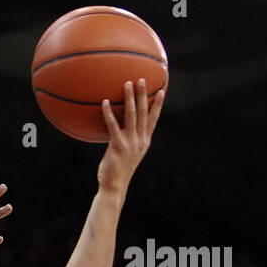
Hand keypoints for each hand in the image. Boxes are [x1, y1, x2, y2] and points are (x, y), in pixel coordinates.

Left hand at [97, 79, 165, 193]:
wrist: (114, 186)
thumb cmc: (118, 170)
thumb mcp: (127, 154)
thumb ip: (128, 140)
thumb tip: (121, 130)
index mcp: (144, 141)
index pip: (153, 119)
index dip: (158, 104)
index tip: (162, 90)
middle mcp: (140, 140)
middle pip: (144, 112)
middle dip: (144, 95)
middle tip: (142, 79)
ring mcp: (130, 142)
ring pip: (131, 115)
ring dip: (130, 98)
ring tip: (127, 84)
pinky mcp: (118, 146)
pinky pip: (113, 126)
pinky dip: (109, 113)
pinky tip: (105, 102)